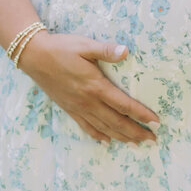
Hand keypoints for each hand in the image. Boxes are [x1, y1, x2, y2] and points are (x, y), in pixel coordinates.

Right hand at [19, 33, 159, 145]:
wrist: (33, 56)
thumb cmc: (61, 48)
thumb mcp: (84, 45)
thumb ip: (106, 50)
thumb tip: (126, 51)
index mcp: (95, 86)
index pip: (124, 104)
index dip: (141, 115)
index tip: (156, 122)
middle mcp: (88, 101)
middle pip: (117, 122)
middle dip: (136, 132)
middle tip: (152, 140)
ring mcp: (77, 107)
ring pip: (103, 128)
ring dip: (121, 137)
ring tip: (136, 144)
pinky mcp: (69, 109)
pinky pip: (86, 127)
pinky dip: (98, 136)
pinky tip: (107, 142)